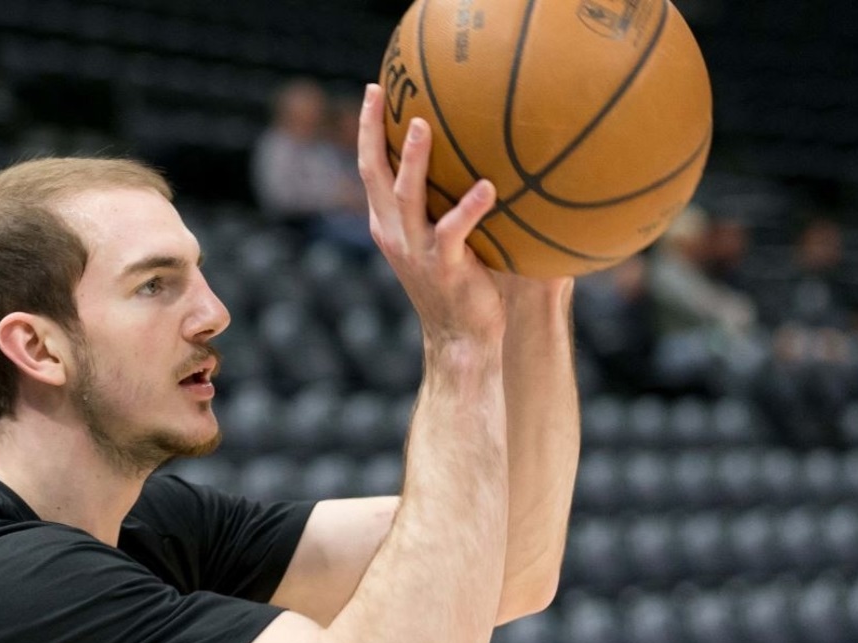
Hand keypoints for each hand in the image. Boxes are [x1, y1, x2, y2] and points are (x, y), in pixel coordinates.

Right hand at [356, 84, 504, 350]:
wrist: (460, 337)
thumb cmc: (457, 284)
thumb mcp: (438, 240)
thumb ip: (441, 204)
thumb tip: (474, 157)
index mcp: (387, 226)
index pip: (370, 171)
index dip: (369, 131)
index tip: (374, 91)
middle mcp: (393, 234)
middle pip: (374, 174)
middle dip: (373, 131)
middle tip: (379, 92)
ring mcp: (415, 250)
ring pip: (407, 196)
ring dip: (414, 160)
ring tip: (423, 124)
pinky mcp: (444, 266)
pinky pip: (454, 230)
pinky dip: (470, 208)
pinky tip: (488, 187)